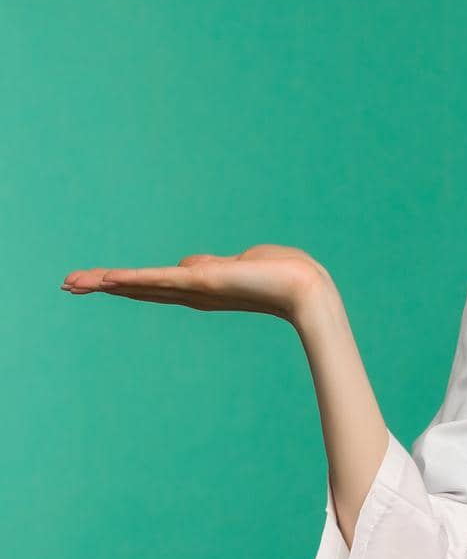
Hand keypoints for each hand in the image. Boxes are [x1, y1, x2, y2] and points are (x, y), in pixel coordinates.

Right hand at [60, 244, 332, 323]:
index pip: (156, 285)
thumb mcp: (241, 264)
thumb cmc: (283, 275)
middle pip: (140, 288)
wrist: (306, 289)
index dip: (126, 284)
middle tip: (69, 284)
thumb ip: (212, 266)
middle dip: (104, 286)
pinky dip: (131, 279)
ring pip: (141, 285)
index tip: (98, 282)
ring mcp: (195, 289)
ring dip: (105, 282)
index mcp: (202, 288)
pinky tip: (104, 278)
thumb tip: (190, 265)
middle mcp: (194, 293)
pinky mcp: (201, 282)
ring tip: (71, 282)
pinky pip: (158, 280)